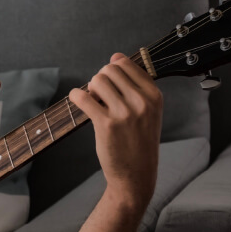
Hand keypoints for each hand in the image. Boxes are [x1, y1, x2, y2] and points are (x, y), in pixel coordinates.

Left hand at [69, 53, 162, 205]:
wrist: (136, 174)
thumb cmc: (138, 140)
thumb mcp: (148, 111)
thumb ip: (134, 84)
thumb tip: (115, 57)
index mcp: (154, 96)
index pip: (126, 65)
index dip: (112, 71)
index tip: (110, 86)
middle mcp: (142, 102)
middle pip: (109, 70)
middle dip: (100, 80)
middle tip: (100, 96)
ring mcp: (125, 113)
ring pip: (97, 81)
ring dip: (90, 89)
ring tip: (94, 103)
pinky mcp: (106, 124)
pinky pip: (83, 97)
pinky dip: (75, 96)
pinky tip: (78, 102)